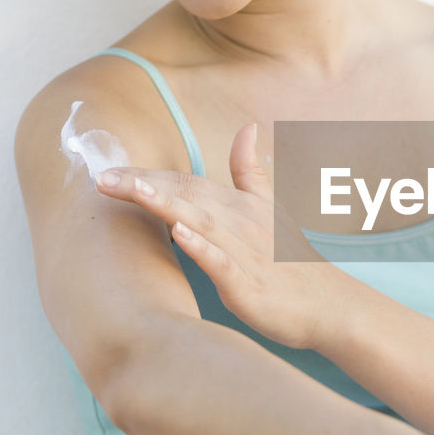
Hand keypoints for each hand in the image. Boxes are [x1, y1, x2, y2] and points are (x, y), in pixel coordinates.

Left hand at [94, 122, 343, 349]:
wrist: (333, 306)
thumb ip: (252, 171)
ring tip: (133, 191)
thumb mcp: (273, 209)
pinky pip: (224, 262)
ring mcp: (247, 253)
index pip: (187, 182)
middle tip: (101, 176)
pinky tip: (179, 233)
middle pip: (187, 195)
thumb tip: (247, 128)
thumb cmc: (295, 263)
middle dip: (143, 185)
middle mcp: (241, 223)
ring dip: (166, 204)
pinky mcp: (251, 285)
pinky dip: (202, 246)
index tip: (108, 169)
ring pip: (201, 222)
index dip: (147, 174)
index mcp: (240, 206)